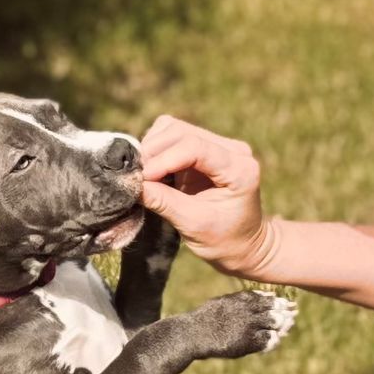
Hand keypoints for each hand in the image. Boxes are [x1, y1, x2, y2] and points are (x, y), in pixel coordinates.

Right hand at [139, 116, 274, 277]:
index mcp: (239, 169)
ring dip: (152, 149)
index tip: (142, 178)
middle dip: (153, 152)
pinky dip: (156, 151)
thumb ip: (163, 202)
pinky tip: (152, 172)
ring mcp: (218, 145)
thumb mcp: (193, 225)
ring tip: (143, 176)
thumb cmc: (224, 240)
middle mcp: (232, 149)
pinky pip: (173, 137)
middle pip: (181, 132)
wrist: (243, 245)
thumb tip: (131, 184)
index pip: (195, 147)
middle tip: (136, 177)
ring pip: (173, 129)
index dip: (164, 159)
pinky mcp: (204, 148)